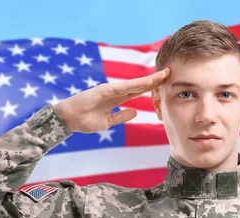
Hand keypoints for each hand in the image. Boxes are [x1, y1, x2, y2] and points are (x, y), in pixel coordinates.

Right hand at [52, 68, 169, 132]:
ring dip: (148, 80)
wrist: (69, 120)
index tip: (165, 84)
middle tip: (170, 73)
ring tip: (163, 75)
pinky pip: (123, 87)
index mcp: (117, 99)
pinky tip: (146, 82)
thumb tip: (136, 112)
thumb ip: (121, 116)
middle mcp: (115, 92)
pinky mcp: (104, 90)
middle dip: (154, 80)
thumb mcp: (108, 122)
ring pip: (134, 84)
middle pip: (139, 85)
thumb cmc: (85, 121)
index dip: (151, 88)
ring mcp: (110, 90)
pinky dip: (135, 84)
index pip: (138, 92)